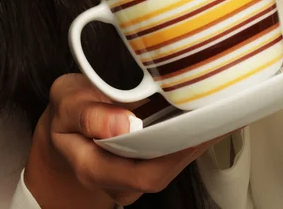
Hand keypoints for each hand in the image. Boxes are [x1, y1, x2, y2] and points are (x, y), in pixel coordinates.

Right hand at [25, 74, 220, 208]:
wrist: (63, 129)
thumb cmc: (66, 114)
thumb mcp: (65, 102)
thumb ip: (89, 114)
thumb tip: (126, 123)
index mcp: (95, 167)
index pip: (144, 173)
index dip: (175, 154)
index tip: (197, 127)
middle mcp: (118, 180)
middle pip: (165, 172)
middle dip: (193, 145)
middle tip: (218, 114)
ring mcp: (133, 175)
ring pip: (171, 164)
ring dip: (195, 140)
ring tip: (219, 112)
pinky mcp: (144, 163)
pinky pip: (170, 155)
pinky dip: (188, 136)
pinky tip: (203, 116)